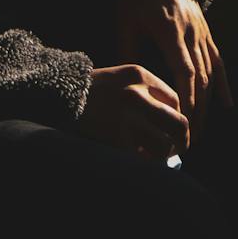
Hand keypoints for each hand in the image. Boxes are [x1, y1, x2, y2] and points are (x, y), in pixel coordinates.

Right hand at [75, 63, 190, 159]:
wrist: (56, 96)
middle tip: (175, 148)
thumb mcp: (122, 80)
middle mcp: (135, 94)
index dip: (175, 118)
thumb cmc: (93, 92)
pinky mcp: (114, 138)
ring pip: (164, 146)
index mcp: (139, 75)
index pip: (176, 101)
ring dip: (162, 155)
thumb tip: (175, 127)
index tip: (168, 128)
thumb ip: (148, 94)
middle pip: (179, 123)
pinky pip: (142, 159)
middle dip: (181, 140)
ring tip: (154, 156)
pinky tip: (136, 158)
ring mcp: (125, 117)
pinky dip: (144, 162)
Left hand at [115, 0, 232, 142]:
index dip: (186, 95)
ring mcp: (203, 33)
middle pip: (200, 76)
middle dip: (196, 109)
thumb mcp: (126, 18)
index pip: (184, 68)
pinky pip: (219, 62)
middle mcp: (192, 33)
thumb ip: (127, 48)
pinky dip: (223, 84)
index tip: (183, 119)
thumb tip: (126, 81)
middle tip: (189, 137)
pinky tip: (227, 105)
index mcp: (170, 29)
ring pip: (211, 73)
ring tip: (200, 129)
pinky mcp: (207, 33)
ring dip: (208, 103)